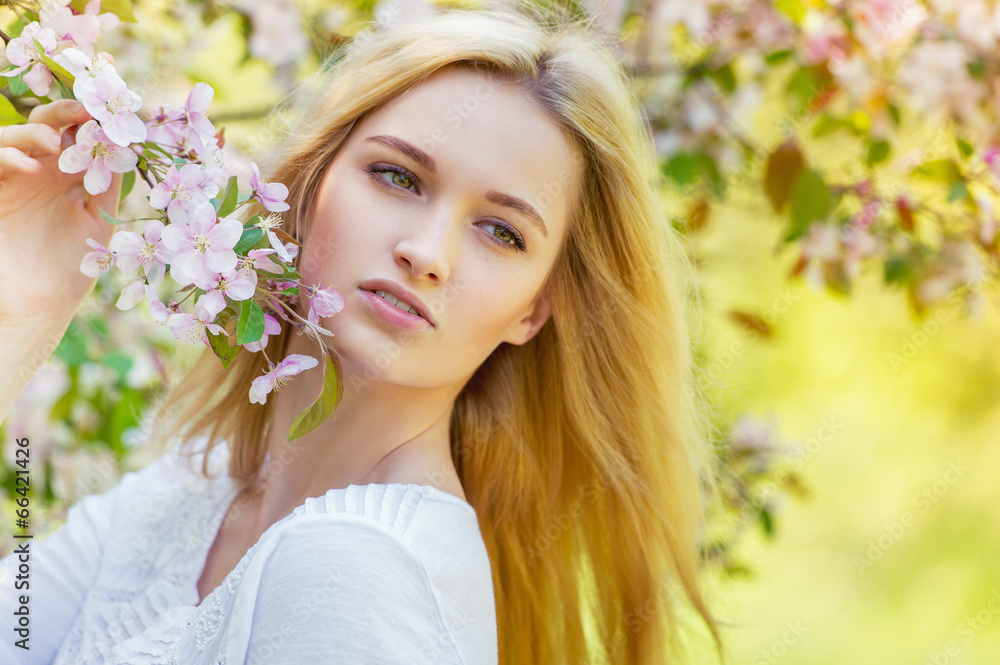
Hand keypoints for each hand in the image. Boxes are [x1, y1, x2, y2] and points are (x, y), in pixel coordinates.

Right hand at [0, 97, 125, 326]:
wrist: (35, 307)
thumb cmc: (69, 270)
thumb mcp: (97, 223)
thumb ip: (105, 186)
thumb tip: (124, 145)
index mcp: (70, 178)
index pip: (77, 135)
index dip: (89, 116)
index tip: (109, 104)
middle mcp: (40, 174)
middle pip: (45, 126)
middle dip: (62, 110)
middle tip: (83, 111)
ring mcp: (12, 182)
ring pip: (15, 137)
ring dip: (35, 131)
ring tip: (56, 143)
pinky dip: (9, 155)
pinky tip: (29, 165)